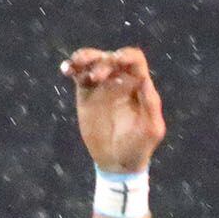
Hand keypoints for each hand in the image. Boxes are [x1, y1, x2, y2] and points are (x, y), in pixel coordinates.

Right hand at [60, 46, 165, 173]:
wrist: (117, 162)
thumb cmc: (140, 146)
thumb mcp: (152, 128)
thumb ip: (151, 105)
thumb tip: (145, 80)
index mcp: (138, 85)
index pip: (134, 60)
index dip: (126, 55)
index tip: (117, 60)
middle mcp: (120, 81)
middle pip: (110, 57)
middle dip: (103, 62)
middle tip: (96, 77)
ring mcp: (102, 86)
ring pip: (92, 61)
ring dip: (84, 57)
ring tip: (76, 64)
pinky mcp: (86, 94)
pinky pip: (78, 75)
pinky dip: (71, 67)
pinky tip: (66, 69)